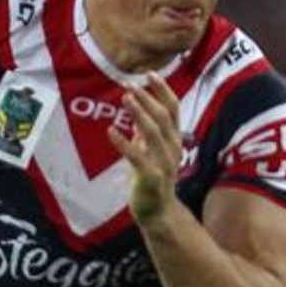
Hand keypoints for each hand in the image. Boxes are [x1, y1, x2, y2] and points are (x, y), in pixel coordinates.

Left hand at [108, 72, 182, 223]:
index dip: (162, 89)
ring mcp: (164, 163)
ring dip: (139, 112)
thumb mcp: (151, 150)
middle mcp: (173, 148)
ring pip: (154, 132)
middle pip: (163, 116)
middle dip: (147, 97)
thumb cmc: (152, 179)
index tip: (148, 74)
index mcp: (175, 139)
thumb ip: (146, 131)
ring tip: (125, 98)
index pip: (173, 108)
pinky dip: (124, 142)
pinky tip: (111, 130)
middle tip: (129, 84)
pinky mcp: (151, 178)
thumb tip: (136, 107)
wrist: (158, 213)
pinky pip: (137, 156)